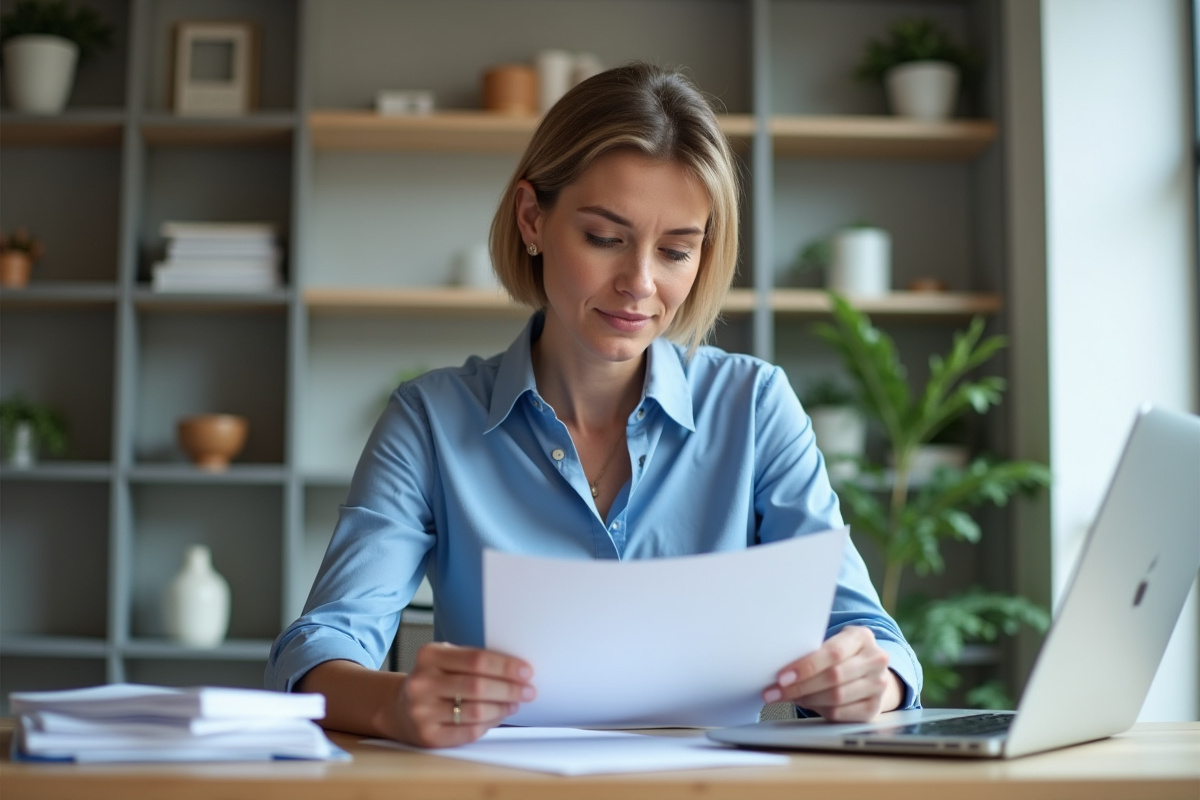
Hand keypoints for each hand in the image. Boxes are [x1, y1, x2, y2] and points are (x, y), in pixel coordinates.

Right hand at [396, 642, 535, 746]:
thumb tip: (516, 670)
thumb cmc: (433, 680)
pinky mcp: (428, 736)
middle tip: (528, 690)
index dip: (506, 666)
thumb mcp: (444, 660)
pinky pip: (469, 732)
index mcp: (429, 656)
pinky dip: (490, 724)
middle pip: (478, 686)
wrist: (399, 708)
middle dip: (510, 689)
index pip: (476, 659)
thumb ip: (473, 661)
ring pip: (476, 711)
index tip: (526, 671)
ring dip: (503, 708)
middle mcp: (422, 683)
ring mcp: (422, 711)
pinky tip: (498, 716)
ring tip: (515, 703)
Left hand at [762, 626, 902, 721]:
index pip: (833, 653)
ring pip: (836, 697)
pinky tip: (807, 703)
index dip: (806, 666)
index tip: (782, 676)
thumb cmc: (842, 654)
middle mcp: (876, 660)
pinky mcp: (874, 708)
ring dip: (807, 699)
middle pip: (834, 677)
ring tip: (789, 696)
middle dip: (800, 686)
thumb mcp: (834, 642)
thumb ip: (814, 649)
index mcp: (862, 637)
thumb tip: (781, 665)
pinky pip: (841, 713)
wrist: (869, 670)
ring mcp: (879, 685)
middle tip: (776, 692)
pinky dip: (819, 709)